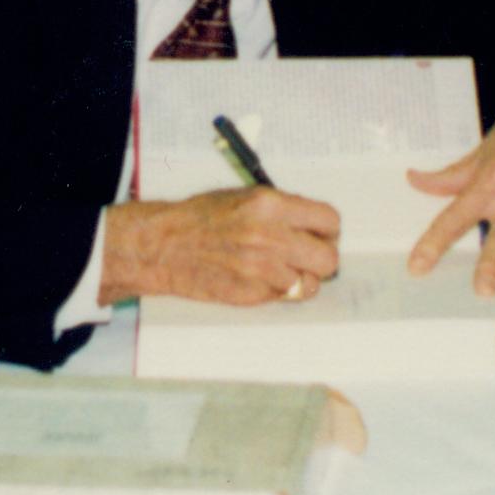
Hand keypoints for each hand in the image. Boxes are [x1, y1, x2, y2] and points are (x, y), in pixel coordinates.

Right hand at [99, 187, 341, 304]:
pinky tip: (262, 278)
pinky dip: (279, 290)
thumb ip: (283, 210)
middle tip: (309, 256)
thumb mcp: (245, 197)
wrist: (165, 245)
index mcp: (271, 205)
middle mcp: (270, 236)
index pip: (329, 220)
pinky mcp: (252, 294)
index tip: (323, 234)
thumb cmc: (202, 218)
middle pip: (329, 258)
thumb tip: (315, 225)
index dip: (328, 230)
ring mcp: (262, 269)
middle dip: (322, 258)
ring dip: (301, 278)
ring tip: (281, 269)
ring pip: (311, 283)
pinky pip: (285, 297)